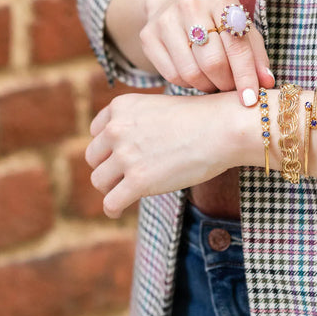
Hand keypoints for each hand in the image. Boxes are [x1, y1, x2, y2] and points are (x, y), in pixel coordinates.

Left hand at [85, 92, 245, 217]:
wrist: (222, 128)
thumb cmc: (202, 118)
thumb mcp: (160, 108)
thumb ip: (138, 123)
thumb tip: (126, 149)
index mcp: (121, 106)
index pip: (97, 131)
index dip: (108, 146)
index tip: (120, 155)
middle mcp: (116, 128)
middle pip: (94, 157)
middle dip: (108, 167)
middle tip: (126, 175)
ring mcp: (125, 155)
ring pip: (99, 180)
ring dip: (111, 187)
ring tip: (127, 190)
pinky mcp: (137, 181)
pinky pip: (111, 203)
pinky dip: (113, 209)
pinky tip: (120, 209)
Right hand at [139, 0, 274, 105]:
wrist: (173, 2)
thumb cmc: (217, 21)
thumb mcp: (241, 30)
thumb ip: (256, 56)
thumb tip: (267, 83)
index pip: (236, 46)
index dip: (245, 76)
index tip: (250, 100)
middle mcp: (191, 4)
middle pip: (213, 63)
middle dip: (225, 83)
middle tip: (229, 87)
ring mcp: (165, 20)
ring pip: (191, 73)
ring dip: (207, 86)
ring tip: (213, 81)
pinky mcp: (148, 36)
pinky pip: (172, 75)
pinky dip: (188, 83)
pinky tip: (195, 74)